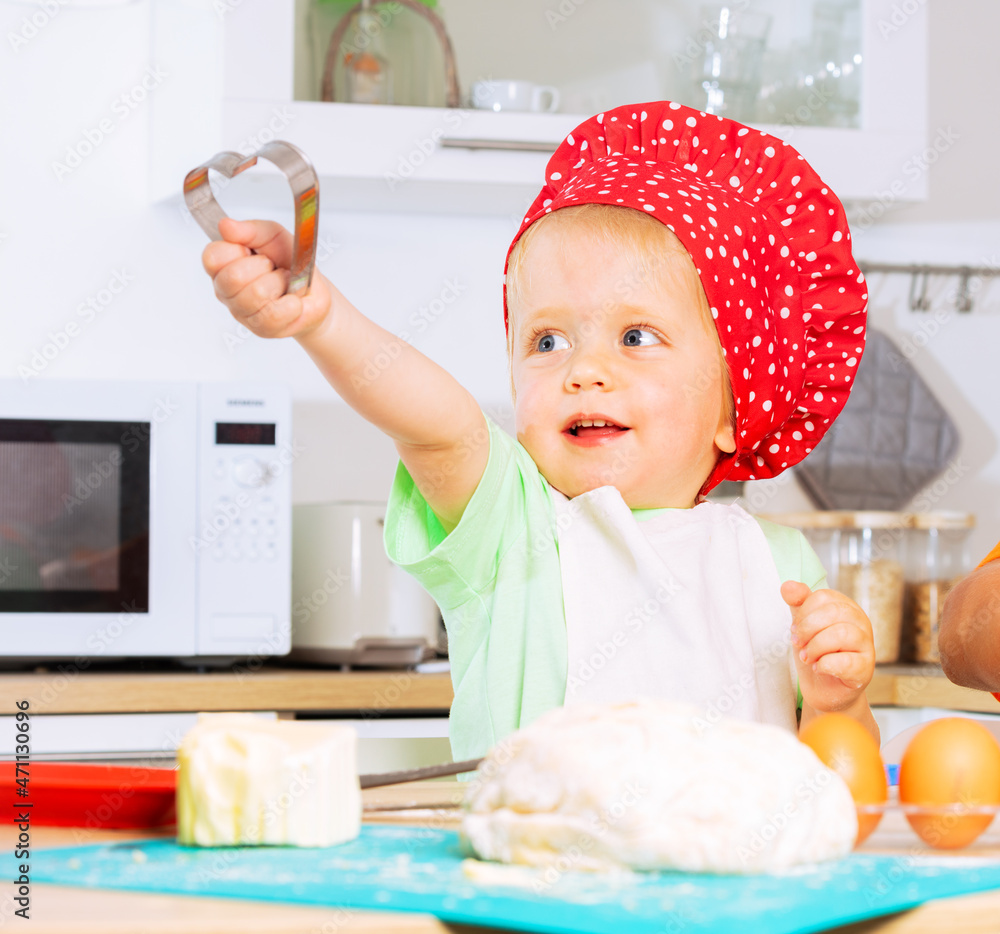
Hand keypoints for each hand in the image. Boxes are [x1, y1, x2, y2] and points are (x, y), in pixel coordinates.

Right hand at [201, 217, 333, 339]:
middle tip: (272, 268)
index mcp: (222, 265)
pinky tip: (292, 301)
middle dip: (262, 267)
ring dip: (278, 283)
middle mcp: (225, 291)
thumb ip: (250, 230)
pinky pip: (272, 314)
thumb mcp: (274, 236)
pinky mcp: (261, 329)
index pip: (212, 256)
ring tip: (284, 283)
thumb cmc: (291, 264)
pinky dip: (290, 304)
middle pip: (233, 277)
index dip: (236, 250)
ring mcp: (242, 313)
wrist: (316, 293)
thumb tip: (225, 225)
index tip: (253, 251)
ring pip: (255, 294)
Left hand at [782, 580, 875, 713]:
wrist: (823, 688)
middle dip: (808, 629)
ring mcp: (867, 646)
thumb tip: (787, 585)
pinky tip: (819, 667)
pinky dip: (825, 664)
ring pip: (842, 634)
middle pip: (834, 612)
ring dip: (815, 647)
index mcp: (846, 607)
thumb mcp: (803, 626)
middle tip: (798, 644)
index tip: (795, 629)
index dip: (803, 612)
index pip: (823, 596)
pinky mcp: (866, 669)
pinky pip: (847, 662)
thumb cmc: (816, 653)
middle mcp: (861, 623)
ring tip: (806, 657)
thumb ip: (797, 604)